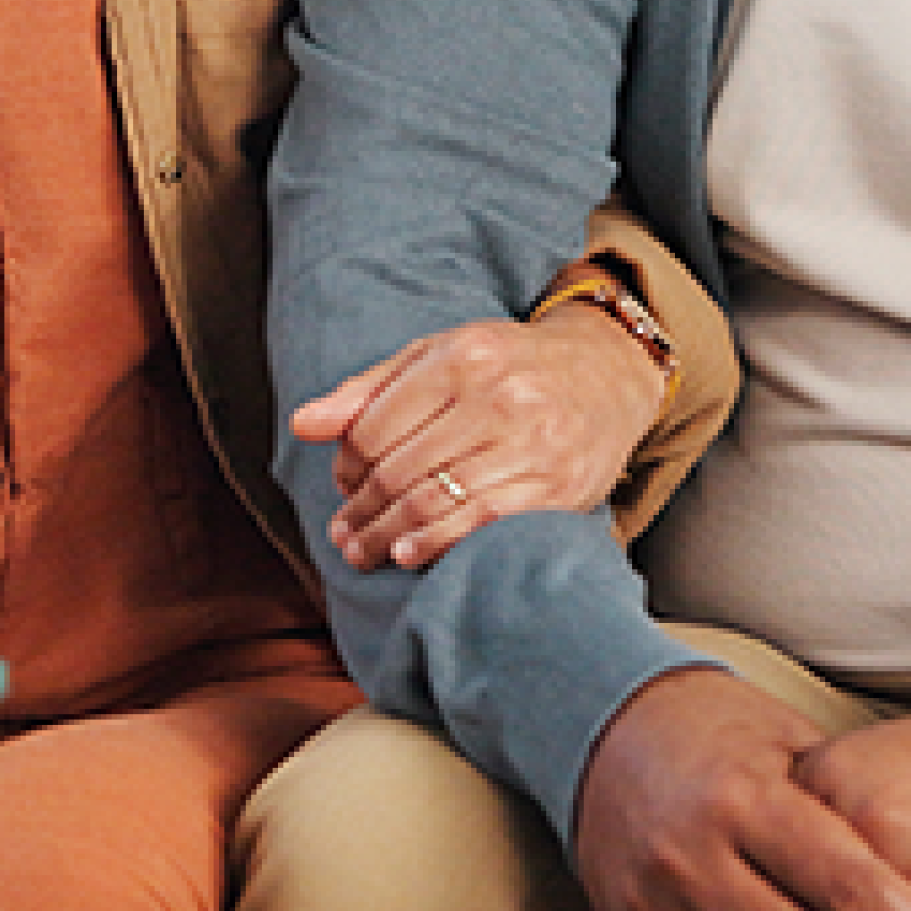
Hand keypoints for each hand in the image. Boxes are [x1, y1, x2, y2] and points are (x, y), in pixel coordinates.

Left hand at [292, 305, 666, 571]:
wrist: (606, 375)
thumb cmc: (507, 367)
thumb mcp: (438, 356)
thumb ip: (370, 390)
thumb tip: (303, 423)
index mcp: (460, 359)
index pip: (375, 427)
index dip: (346, 464)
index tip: (342, 482)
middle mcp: (497, 398)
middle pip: (399, 470)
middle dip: (360, 510)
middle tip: (343, 532)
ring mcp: (531, 443)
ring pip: (434, 501)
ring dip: (386, 536)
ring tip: (363, 552)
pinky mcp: (556, 486)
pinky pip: (482, 523)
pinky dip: (436, 544)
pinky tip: (409, 555)